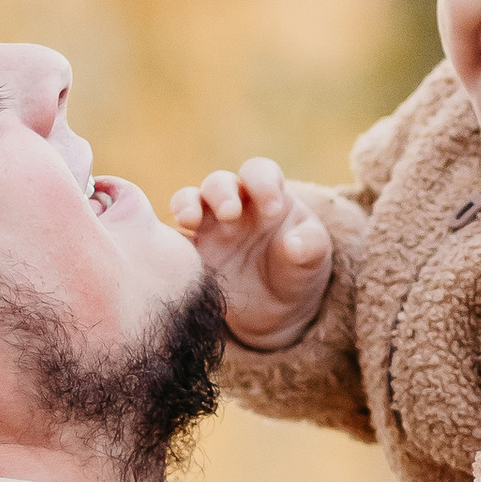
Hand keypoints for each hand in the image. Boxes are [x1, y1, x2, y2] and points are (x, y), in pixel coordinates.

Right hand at [166, 157, 333, 350]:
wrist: (276, 309)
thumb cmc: (297, 271)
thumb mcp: (313, 260)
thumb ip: (310, 247)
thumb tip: (294, 245)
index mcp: (267, 195)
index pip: (259, 172)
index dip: (263, 183)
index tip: (273, 209)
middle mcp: (234, 204)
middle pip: (219, 183)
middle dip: (222, 193)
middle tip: (230, 213)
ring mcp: (209, 226)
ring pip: (189, 200)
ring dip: (187, 205)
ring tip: (190, 220)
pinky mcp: (191, 253)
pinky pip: (172, 238)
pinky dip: (167, 238)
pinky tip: (169, 248)